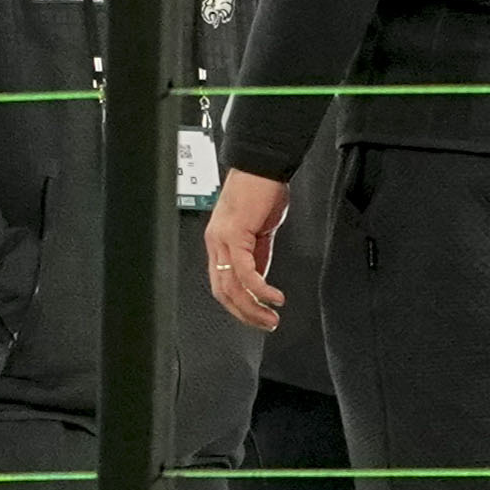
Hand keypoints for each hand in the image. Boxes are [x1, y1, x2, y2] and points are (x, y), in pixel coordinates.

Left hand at [203, 169, 287, 334]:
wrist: (263, 165)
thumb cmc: (261, 189)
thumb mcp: (260, 230)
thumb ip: (257, 255)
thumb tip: (260, 280)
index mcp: (219, 242)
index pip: (221, 284)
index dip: (238, 306)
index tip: (258, 316)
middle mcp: (215, 243)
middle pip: (223, 292)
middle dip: (246, 314)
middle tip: (266, 324)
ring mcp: (222, 240)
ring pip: (232, 287)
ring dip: (253, 308)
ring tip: (272, 317)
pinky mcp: (235, 235)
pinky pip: (245, 272)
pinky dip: (260, 289)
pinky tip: (274, 297)